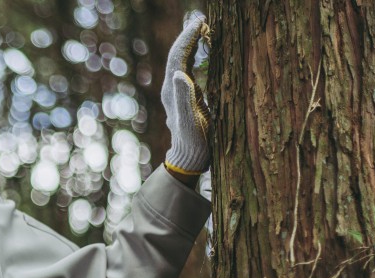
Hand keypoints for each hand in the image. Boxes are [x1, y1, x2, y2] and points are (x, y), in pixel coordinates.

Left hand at [162, 15, 211, 176]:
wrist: (189, 159)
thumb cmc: (193, 142)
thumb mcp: (191, 121)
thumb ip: (185, 98)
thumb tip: (179, 73)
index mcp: (172, 91)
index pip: (178, 57)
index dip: (188, 38)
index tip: (200, 21)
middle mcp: (172, 89)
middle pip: (178, 56)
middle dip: (189, 37)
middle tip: (202, 21)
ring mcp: (177, 93)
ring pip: (182, 61)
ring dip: (191, 44)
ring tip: (203, 29)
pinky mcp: (185, 97)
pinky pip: (188, 69)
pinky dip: (194, 56)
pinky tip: (202, 51)